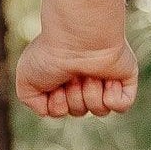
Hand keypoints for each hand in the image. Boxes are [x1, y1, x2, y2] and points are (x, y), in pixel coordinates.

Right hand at [15, 33, 138, 118]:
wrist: (77, 37)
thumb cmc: (50, 54)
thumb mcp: (25, 80)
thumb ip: (31, 101)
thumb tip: (49, 111)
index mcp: (63, 81)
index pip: (61, 112)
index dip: (57, 105)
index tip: (54, 83)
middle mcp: (85, 80)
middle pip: (80, 112)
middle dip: (74, 98)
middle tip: (73, 75)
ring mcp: (106, 79)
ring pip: (100, 111)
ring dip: (90, 95)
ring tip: (88, 74)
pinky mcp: (125, 77)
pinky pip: (121, 106)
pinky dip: (113, 98)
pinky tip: (107, 80)